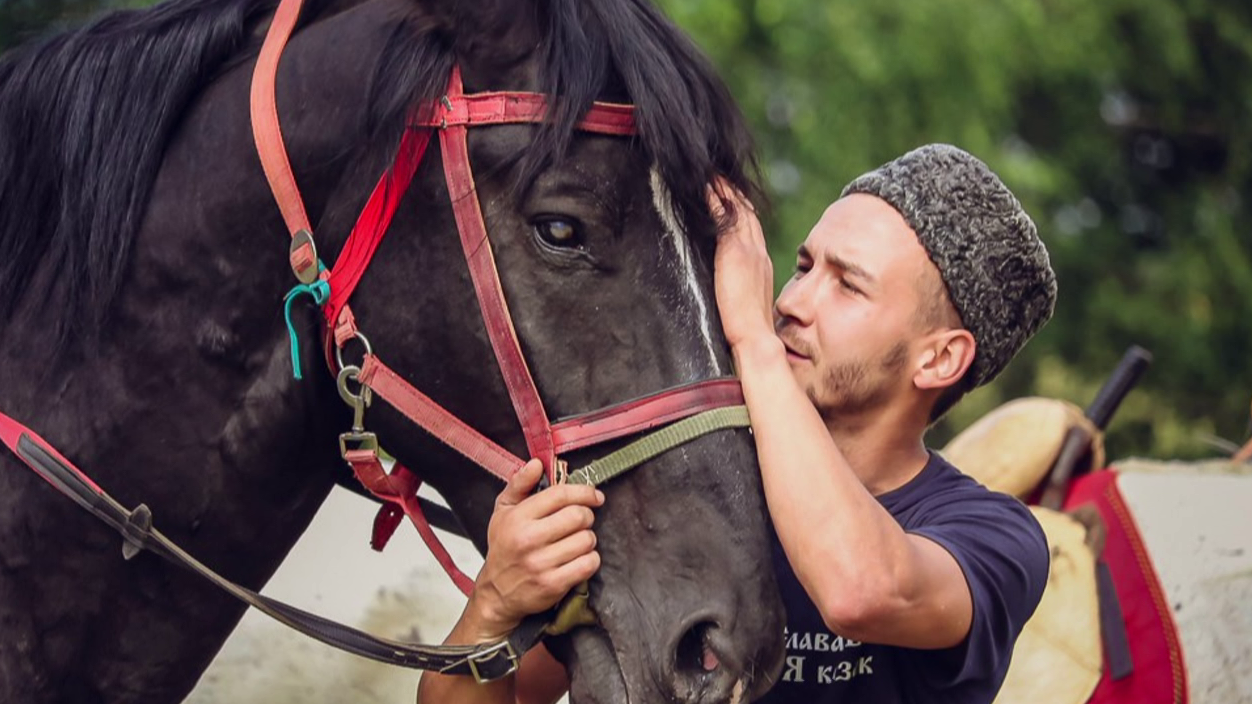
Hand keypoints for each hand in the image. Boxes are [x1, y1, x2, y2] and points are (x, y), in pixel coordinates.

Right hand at [467, 460, 604, 640]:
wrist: (496, 593)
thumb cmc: (503, 548)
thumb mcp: (503, 511)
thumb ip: (519, 484)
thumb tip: (536, 463)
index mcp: (518, 517)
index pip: (561, 495)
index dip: (584, 491)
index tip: (595, 496)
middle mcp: (529, 539)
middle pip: (579, 516)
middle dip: (588, 516)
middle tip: (583, 520)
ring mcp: (541, 563)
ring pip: (587, 540)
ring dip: (588, 539)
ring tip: (577, 541)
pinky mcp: (553, 584)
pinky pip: (588, 564)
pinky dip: (590, 560)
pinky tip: (579, 559)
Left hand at [709, 180, 775, 349]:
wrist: (756, 338)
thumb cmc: (750, 329)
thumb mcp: (748, 302)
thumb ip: (742, 289)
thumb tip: (733, 292)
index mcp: (762, 264)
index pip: (754, 230)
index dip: (744, 211)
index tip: (734, 198)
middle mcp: (759, 253)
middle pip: (749, 214)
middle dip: (736, 194)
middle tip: (722, 177)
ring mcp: (748, 251)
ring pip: (739, 211)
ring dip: (726, 191)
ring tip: (713, 176)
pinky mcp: (734, 253)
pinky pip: (726, 218)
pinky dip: (718, 201)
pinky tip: (707, 189)